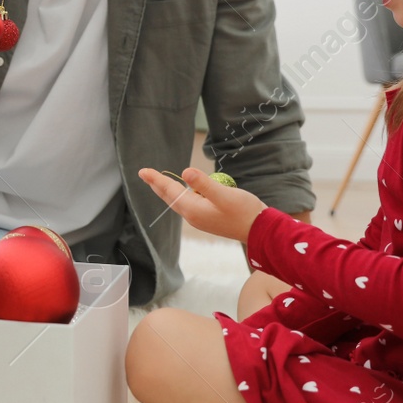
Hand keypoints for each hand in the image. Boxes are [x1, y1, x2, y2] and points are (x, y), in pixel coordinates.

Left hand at [139, 167, 267, 244]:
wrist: (260, 231)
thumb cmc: (244, 211)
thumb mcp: (224, 194)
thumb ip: (203, 183)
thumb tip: (184, 172)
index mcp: (193, 209)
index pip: (170, 190)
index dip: (156, 179)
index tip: (142, 171)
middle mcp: (193, 216)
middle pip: (170, 197)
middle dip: (157, 185)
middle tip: (144, 174)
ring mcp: (200, 218)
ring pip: (178, 201)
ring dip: (168, 190)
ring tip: (158, 181)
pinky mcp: (207, 218)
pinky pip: (188, 204)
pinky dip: (180, 195)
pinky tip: (182, 191)